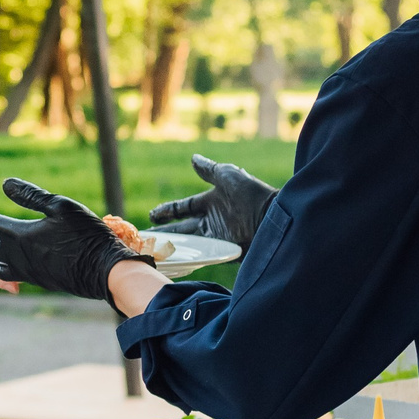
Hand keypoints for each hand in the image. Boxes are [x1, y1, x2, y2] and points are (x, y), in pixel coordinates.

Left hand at [0, 179, 154, 304]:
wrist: (103, 271)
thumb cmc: (85, 234)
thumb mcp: (60, 206)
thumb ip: (30, 195)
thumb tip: (5, 183)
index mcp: (19, 236)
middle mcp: (16, 257)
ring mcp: (25, 272)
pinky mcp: (36, 281)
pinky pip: (7, 275)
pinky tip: (2, 265)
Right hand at [149, 153, 277, 248]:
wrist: (272, 217)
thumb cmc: (250, 193)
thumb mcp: (227, 176)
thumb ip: (209, 170)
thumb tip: (193, 158)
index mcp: (212, 201)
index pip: (184, 207)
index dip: (168, 210)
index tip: (152, 214)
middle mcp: (212, 219)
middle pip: (183, 226)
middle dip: (165, 230)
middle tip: (146, 235)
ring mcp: (218, 236)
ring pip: (189, 241)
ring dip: (173, 244)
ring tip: (154, 249)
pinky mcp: (224, 250)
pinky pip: (201, 254)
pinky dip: (188, 256)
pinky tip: (174, 260)